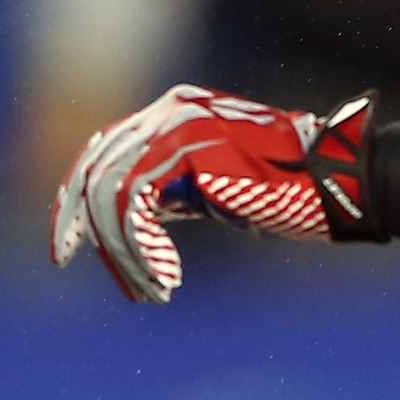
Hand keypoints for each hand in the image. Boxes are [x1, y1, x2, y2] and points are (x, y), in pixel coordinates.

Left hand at [49, 86, 372, 302]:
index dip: (76, 198)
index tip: (68, 243)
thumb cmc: (287, 192)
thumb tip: (131, 221)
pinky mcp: (184, 152)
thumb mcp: (213, 187)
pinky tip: (167, 277)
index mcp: (173, 112)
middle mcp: (168, 110)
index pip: (102, 149)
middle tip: (67, 259)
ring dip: (122, 252)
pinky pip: (134, 207)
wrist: (332, 181)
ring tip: (150, 289)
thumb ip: (169, 190)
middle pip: (95, 166)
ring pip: (111, 194)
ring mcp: (174, 126)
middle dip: (77, 220)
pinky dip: (141, 250)